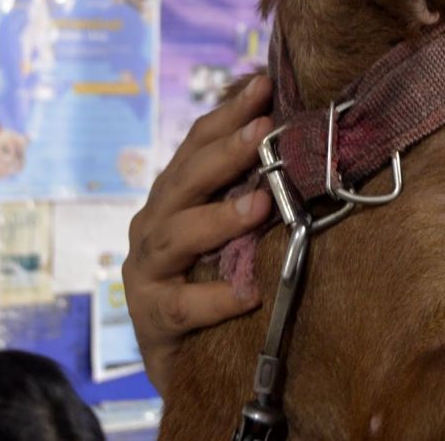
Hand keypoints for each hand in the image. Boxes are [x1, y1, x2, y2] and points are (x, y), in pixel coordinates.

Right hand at [124, 74, 274, 391]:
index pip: (197, 144)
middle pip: (184, 180)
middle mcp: (154, 224)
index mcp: (174, 195)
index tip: (264, 85)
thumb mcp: (232, 228)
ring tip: (261, 205)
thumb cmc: (215, 279)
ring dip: (218, 218)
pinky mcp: (152, 318)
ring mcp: (147, 271)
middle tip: (262, 133)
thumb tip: (297, 133)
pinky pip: (183, 306)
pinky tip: (248, 294)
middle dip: (224, 153)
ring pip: (175, 236)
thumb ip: (252, 185)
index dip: (229, 114)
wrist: (186, 360)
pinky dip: (216, 298)